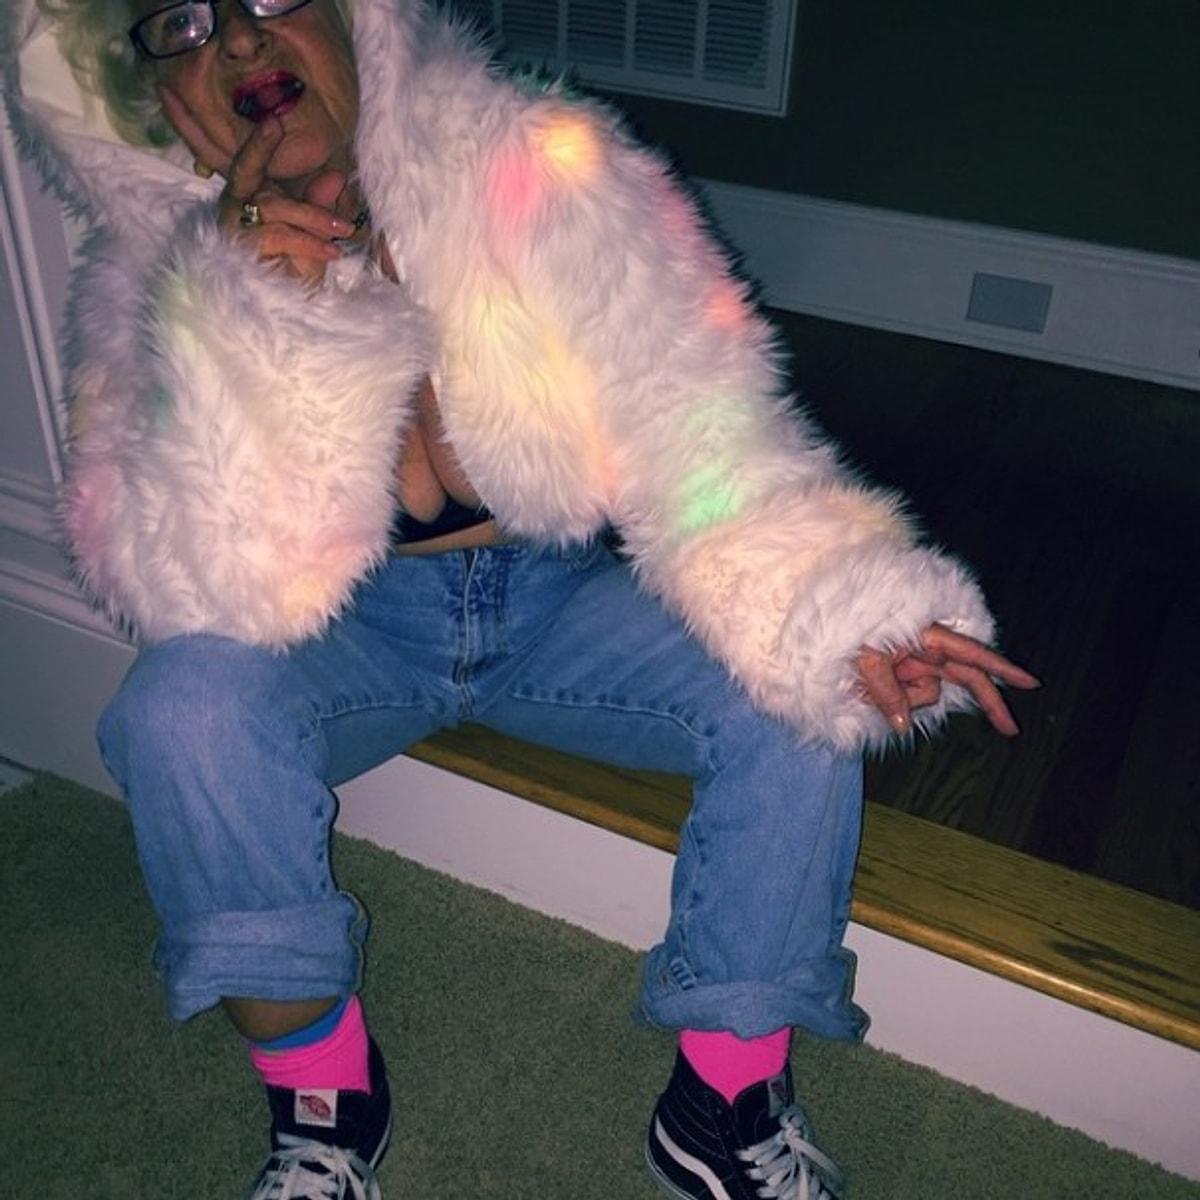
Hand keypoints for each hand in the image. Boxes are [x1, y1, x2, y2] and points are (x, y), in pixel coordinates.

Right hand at [160, 88, 353, 285]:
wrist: (280, 320)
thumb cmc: (292, 277)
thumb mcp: (312, 240)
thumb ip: (319, 207)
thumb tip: (336, 175)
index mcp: (248, 199)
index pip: (249, 165)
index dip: (259, 144)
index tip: (273, 121)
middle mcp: (232, 209)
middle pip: (260, 183)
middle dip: (304, 194)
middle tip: (340, 195)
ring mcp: (229, 229)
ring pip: (272, 208)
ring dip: (312, 218)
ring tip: (344, 233)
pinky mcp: (234, 250)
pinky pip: (275, 235)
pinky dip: (306, 241)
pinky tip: (330, 251)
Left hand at [856, 623, 1039, 736]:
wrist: (825, 628)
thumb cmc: (849, 631)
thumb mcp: (866, 659)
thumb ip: (887, 691)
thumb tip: (904, 725)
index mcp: (927, 637)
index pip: (972, 655)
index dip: (1002, 669)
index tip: (1031, 682)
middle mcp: (927, 651)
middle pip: (967, 680)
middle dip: (987, 702)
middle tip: (1011, 730)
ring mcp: (915, 664)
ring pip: (925, 696)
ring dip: (898, 698)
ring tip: (863, 683)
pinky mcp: (900, 677)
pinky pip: (903, 700)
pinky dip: (886, 700)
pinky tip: (862, 691)